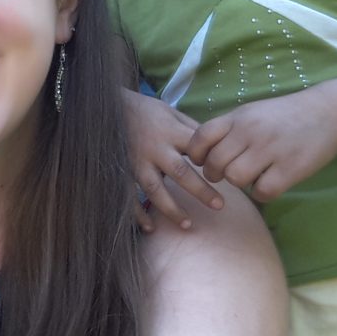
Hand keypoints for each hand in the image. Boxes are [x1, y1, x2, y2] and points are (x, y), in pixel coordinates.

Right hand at [125, 89, 223, 230]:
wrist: (108, 108)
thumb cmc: (146, 111)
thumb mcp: (171, 112)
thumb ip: (191, 129)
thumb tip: (217, 145)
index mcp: (170, 132)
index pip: (197, 149)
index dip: (213, 162)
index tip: (227, 175)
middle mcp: (155, 148)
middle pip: (181, 172)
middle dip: (201, 190)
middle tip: (220, 206)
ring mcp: (137, 162)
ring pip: (155, 189)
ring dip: (171, 208)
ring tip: (187, 224)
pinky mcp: (123, 171)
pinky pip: (129, 196)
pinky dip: (138, 213)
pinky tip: (150, 227)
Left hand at [187, 90, 336, 201]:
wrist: (329, 111)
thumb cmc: (284, 115)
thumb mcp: (251, 112)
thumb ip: (227, 129)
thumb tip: (200, 152)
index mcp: (238, 117)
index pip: (201, 136)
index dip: (195, 153)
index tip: (203, 160)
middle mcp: (251, 132)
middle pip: (215, 163)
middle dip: (215, 174)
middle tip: (226, 174)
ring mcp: (271, 150)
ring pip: (235, 178)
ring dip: (239, 183)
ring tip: (250, 176)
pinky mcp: (291, 169)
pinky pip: (262, 191)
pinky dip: (262, 192)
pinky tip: (269, 183)